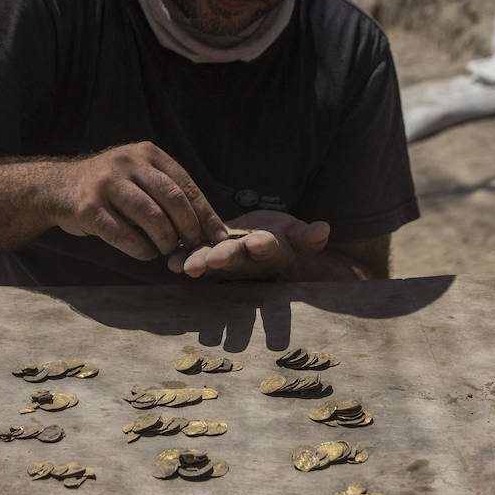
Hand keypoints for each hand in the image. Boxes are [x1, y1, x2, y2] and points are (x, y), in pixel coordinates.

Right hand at [50, 142, 227, 260]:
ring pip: (151, 216)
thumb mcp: (137, 174)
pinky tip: (147, 253)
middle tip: (194, 246)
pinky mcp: (89, 207)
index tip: (218, 236)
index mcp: (146, 153)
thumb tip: (206, 226)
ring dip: (166, 240)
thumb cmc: (109, 188)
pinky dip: (141, 249)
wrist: (58, 188)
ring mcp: (106, 183)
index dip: (205, 213)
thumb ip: (165, 191)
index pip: (185, 184)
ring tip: (169, 251)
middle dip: (189, 228)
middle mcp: (127, 162)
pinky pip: (123, 234)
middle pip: (172, 199)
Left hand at [168, 210, 330, 280]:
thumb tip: (324, 228)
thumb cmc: (284, 238)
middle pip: (236, 259)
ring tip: (182, 266)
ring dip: (198, 262)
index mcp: (271, 251)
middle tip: (211, 259)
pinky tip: (170, 261)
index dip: (262, 246)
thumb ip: (308, 236)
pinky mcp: (210, 254)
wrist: (266, 247)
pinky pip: (196, 255)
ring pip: (212, 261)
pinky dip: (184, 258)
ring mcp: (227, 260)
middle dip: (223, 258)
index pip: (268, 248)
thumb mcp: (298, 235)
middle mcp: (248, 261)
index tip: (256, 243)